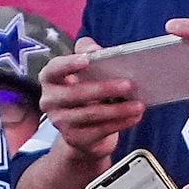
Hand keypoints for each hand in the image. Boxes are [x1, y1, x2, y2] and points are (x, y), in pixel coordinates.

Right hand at [37, 38, 144, 166]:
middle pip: (77, 93)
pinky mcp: (75, 139)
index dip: (69, 64)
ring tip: (138, 104)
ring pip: (91, 114)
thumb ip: (87, 52)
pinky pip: (100, 130)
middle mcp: (50, 101)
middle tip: (128, 84)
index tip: (87, 60)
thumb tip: (95, 49)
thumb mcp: (83, 71)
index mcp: (50, 79)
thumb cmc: (84, 93)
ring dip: (118, 109)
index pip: (54, 69)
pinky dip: (120, 123)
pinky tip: (134, 116)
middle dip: (104, 88)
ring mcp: (61, 122)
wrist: (82, 131)